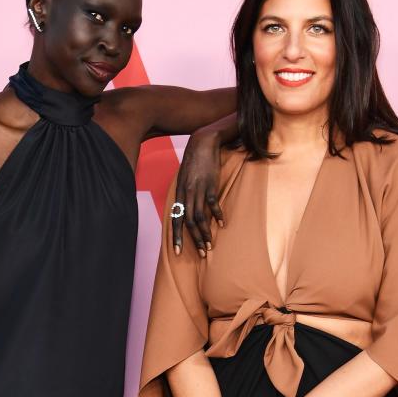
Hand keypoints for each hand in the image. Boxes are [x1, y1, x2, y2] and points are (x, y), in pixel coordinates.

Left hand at [172, 129, 224, 257]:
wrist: (202, 142)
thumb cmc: (194, 161)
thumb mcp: (184, 178)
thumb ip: (184, 194)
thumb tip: (184, 208)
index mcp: (179, 194)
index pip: (176, 219)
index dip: (176, 236)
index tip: (178, 251)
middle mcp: (187, 194)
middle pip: (189, 222)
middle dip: (194, 240)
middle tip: (201, 254)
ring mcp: (198, 190)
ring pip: (200, 217)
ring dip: (205, 233)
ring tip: (210, 245)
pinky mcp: (210, 185)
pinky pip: (213, 204)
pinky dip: (218, 216)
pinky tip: (222, 224)